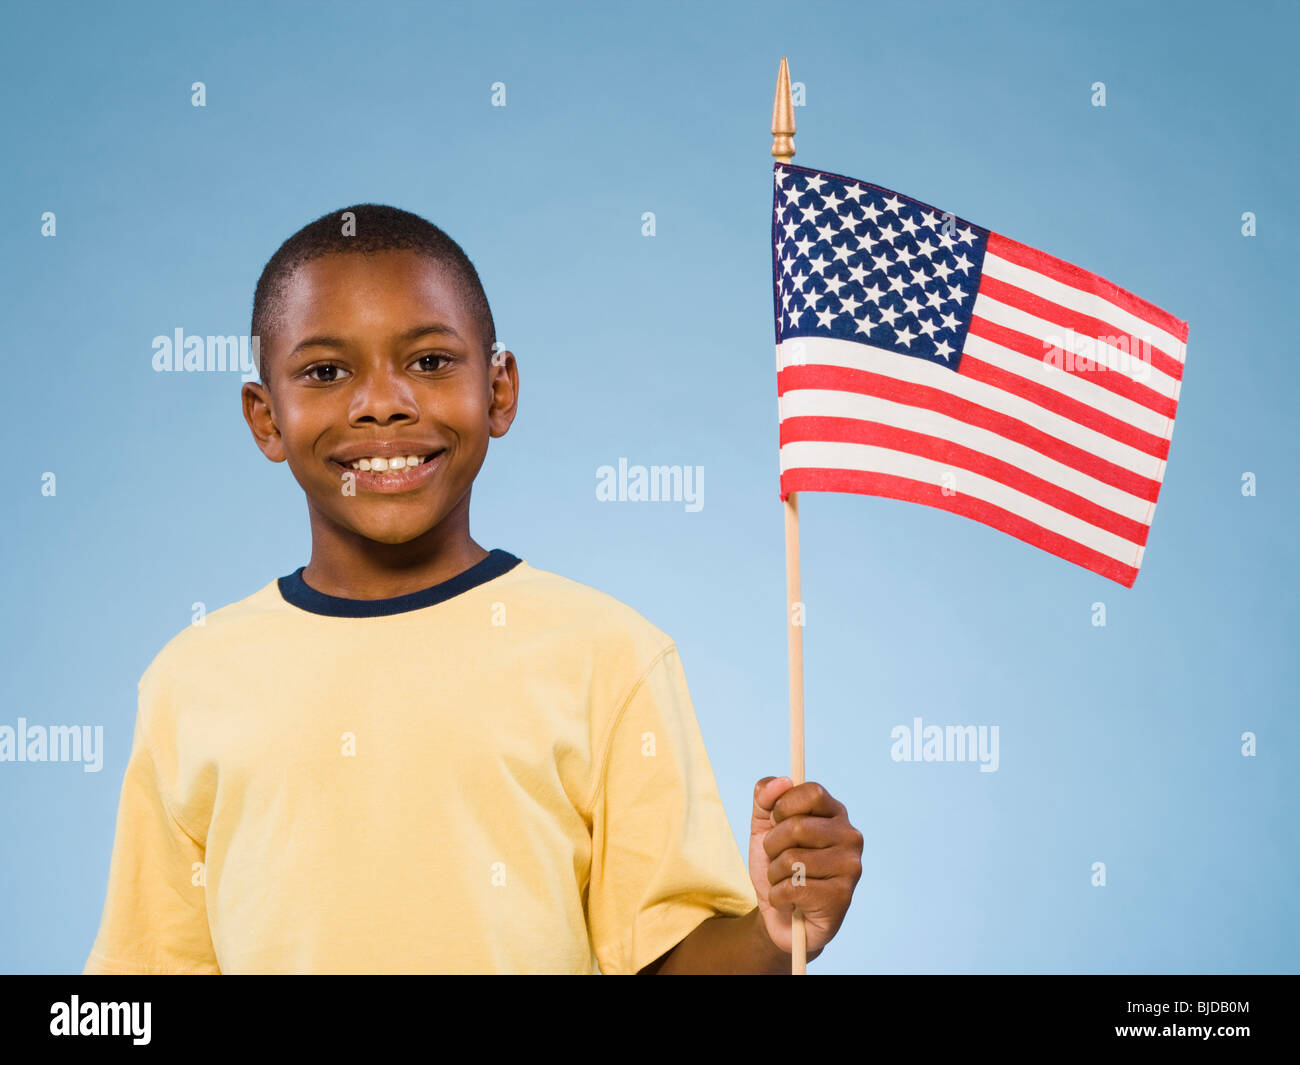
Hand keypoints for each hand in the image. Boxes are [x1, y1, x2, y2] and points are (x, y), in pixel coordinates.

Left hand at [748, 777, 862, 955]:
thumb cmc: (777, 867)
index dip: (783, 806)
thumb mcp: (762, 827)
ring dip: (774, 874)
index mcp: (835, 813)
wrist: (781, 917)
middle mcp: (850, 837)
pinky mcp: (842, 897)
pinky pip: (793, 888)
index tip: (776, 822)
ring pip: (792, 859)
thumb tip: (781, 781)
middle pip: (797, 826)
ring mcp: (850, 867)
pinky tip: (790, 901)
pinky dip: (778, 896)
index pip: (811, 792)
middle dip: (772, 845)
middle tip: (777, 859)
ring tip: (784, 881)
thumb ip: (764, 798)